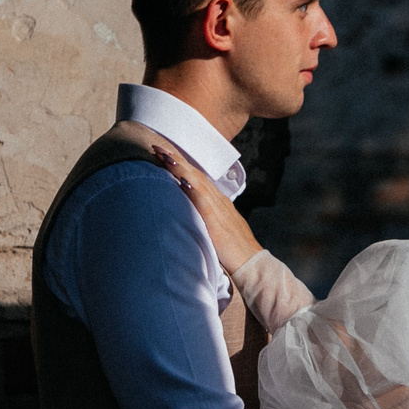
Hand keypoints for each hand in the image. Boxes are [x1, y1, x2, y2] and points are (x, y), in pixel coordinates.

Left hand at [148, 143, 262, 273]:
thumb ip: (203, 219)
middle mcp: (217, 200)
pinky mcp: (217, 220)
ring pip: (197, 181)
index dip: (180, 164)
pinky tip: (182, 180)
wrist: (251, 262)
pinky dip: (193, 188)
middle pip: (194, 173)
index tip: (163, 153)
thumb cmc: (233, 250)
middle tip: (157, 146)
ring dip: (180, 167)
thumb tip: (187, 215)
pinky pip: (203, 200)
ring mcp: (218, 208)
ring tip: (164, 155)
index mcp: (216, 201)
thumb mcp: (216, 229)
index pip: (195, 177)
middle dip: (175, 159)